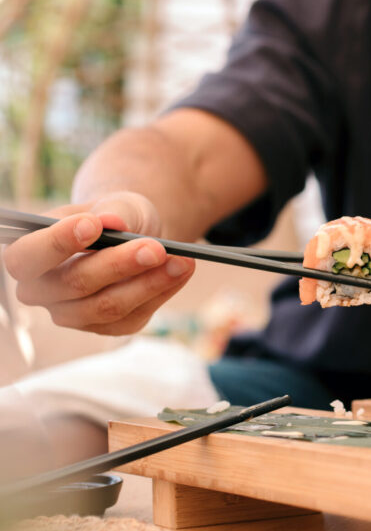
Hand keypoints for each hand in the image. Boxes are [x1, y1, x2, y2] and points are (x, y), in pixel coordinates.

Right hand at [2, 191, 194, 334]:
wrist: (136, 235)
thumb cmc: (116, 216)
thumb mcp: (117, 203)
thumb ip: (113, 211)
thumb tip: (111, 223)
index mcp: (29, 254)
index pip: (26, 257)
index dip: (56, 244)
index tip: (93, 226)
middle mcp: (42, 290)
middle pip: (74, 285)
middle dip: (119, 265)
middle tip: (156, 248)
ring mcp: (72, 314)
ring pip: (107, 307)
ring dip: (149, 284)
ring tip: (183, 260)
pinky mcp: (105, 327)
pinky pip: (132, 317)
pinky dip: (160, 293)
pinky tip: (181, 272)